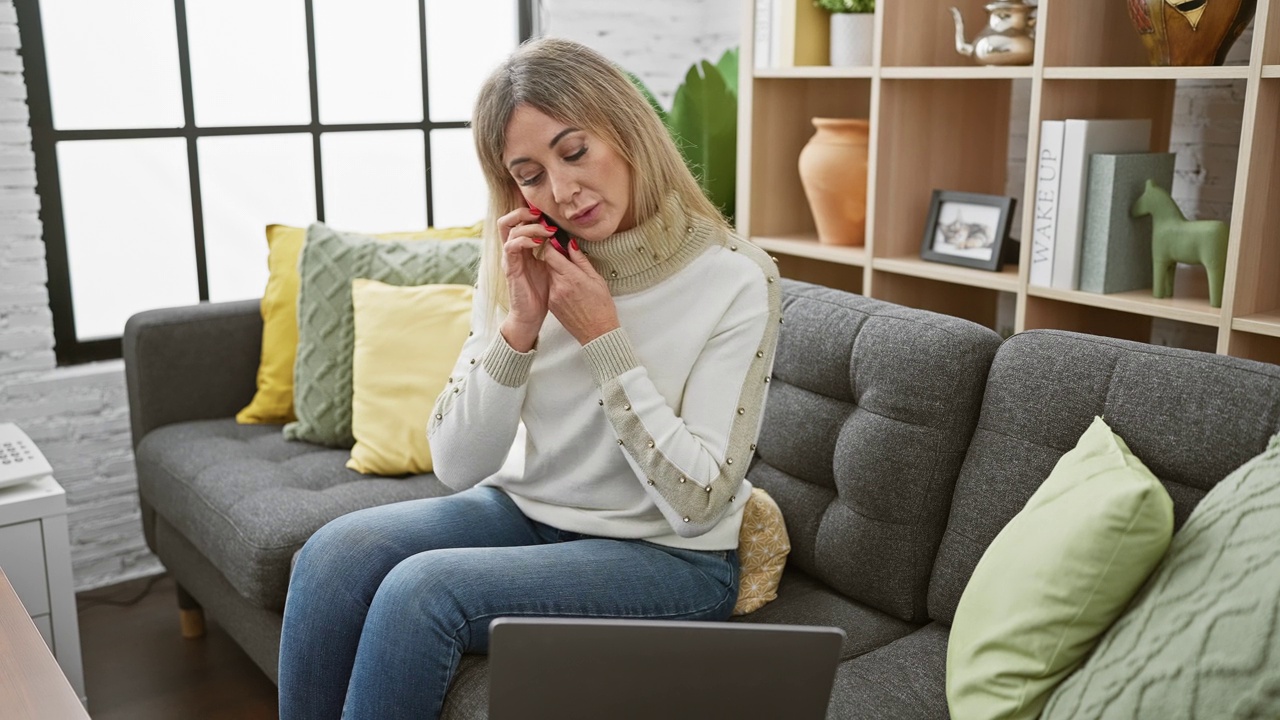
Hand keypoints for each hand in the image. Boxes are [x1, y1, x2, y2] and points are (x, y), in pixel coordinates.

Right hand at [496, 207, 556, 350]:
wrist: (531, 315)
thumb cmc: (541, 292)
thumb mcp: (551, 266)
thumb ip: (554, 251)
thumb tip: (566, 237)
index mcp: (521, 248)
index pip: (518, 222)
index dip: (528, 212)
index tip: (546, 212)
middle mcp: (512, 251)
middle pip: (506, 221)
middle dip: (522, 212)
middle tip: (541, 214)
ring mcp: (509, 259)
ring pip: (509, 230)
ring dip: (529, 226)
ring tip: (546, 230)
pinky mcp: (509, 268)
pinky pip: (510, 247)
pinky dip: (523, 240)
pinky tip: (538, 242)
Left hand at [540, 237, 620, 344]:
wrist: (597, 332)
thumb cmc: (601, 306)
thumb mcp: (596, 279)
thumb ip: (581, 260)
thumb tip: (570, 244)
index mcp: (571, 277)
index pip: (551, 253)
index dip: (552, 245)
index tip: (557, 241)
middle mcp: (558, 285)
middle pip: (549, 263)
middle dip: (556, 258)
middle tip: (567, 258)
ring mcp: (553, 296)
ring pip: (549, 275)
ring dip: (557, 272)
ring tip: (572, 278)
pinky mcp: (551, 305)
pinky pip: (551, 287)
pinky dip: (557, 284)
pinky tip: (570, 290)